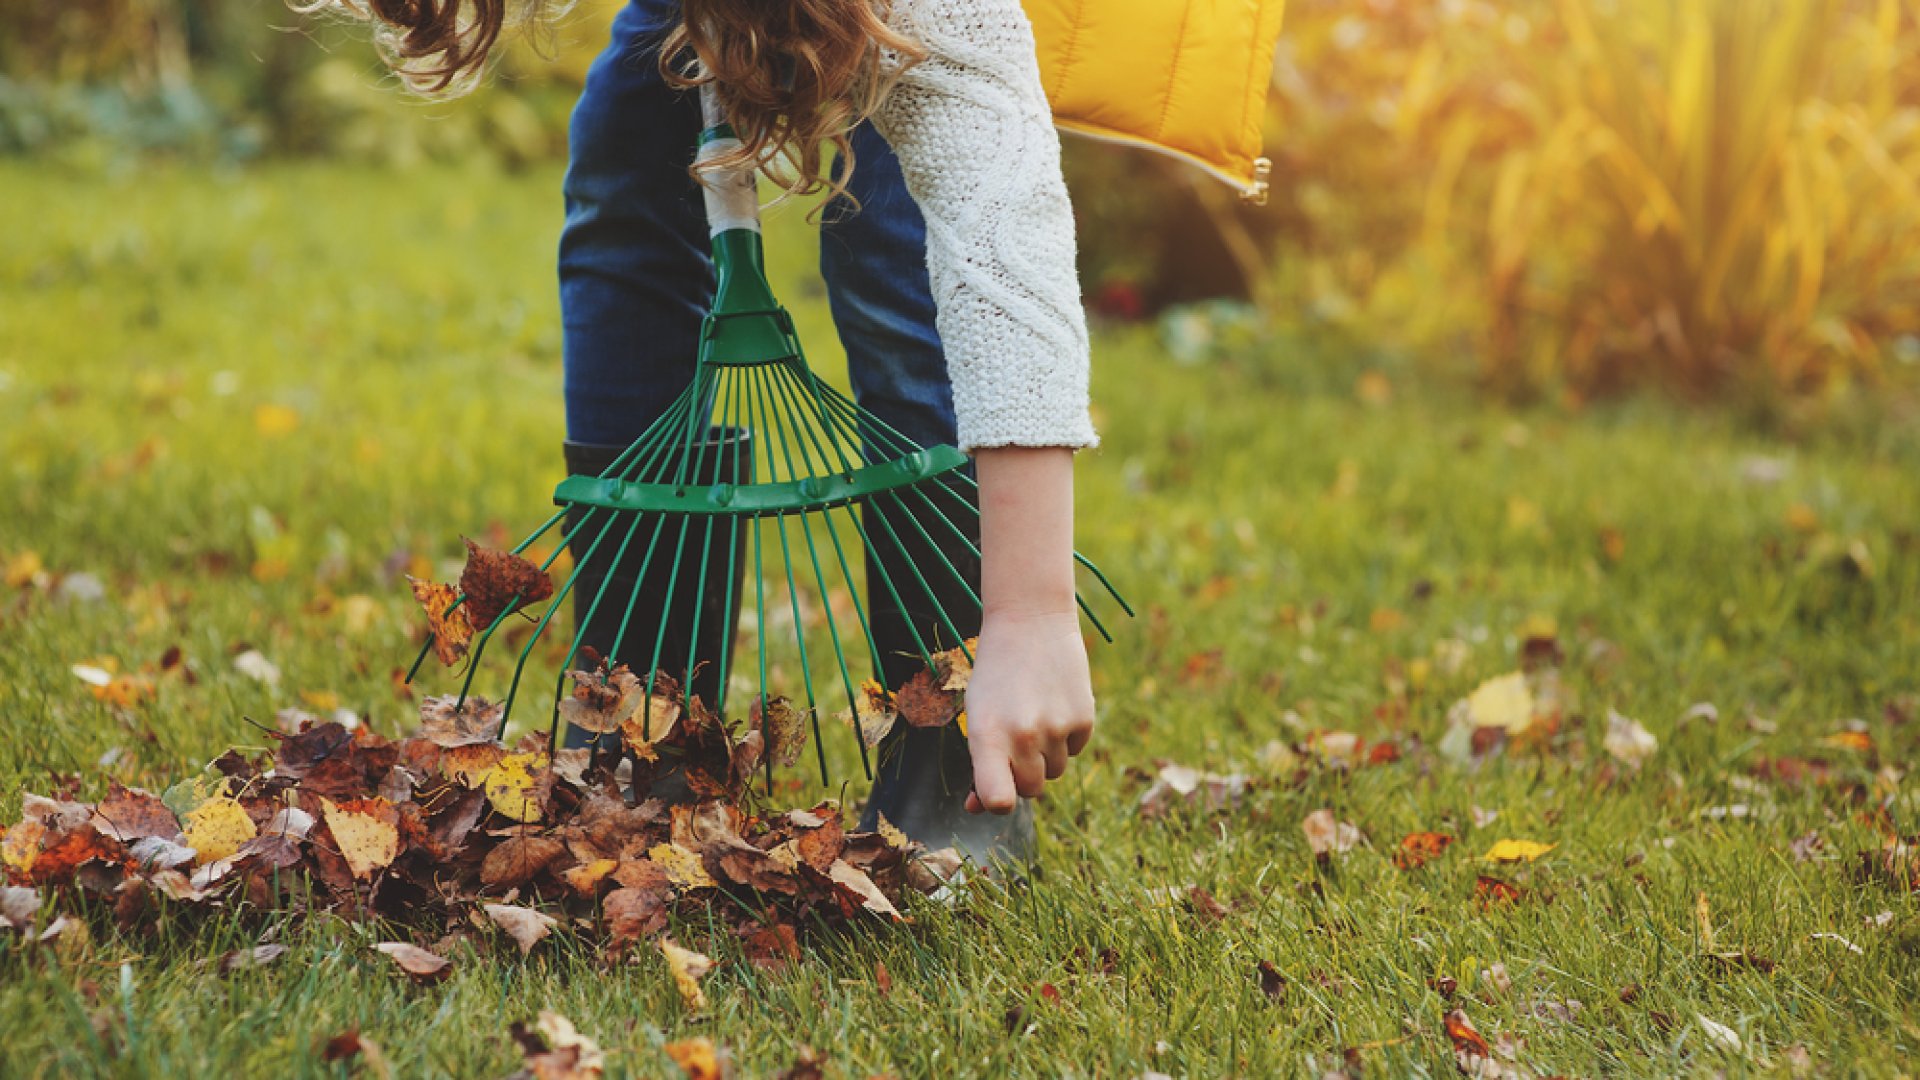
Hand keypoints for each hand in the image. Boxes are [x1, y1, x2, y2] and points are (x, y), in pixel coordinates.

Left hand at [962, 609, 1094, 813]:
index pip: (998, 799)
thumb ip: (979, 762)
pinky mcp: (1084, 719)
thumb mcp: (978, 714)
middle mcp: (1023, 736)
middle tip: (1014, 737)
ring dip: (1044, 755)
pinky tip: (1053, 703)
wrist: (1032, 623)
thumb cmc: (996, 675)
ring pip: (1054, 772)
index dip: (996, 804)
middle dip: (1022, 774)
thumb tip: (976, 808)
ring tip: (1034, 712)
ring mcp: (1057, 728)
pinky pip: (1074, 750)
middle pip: (1030, 790)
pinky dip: (1065, 736)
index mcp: (987, 735)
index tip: (995, 794)